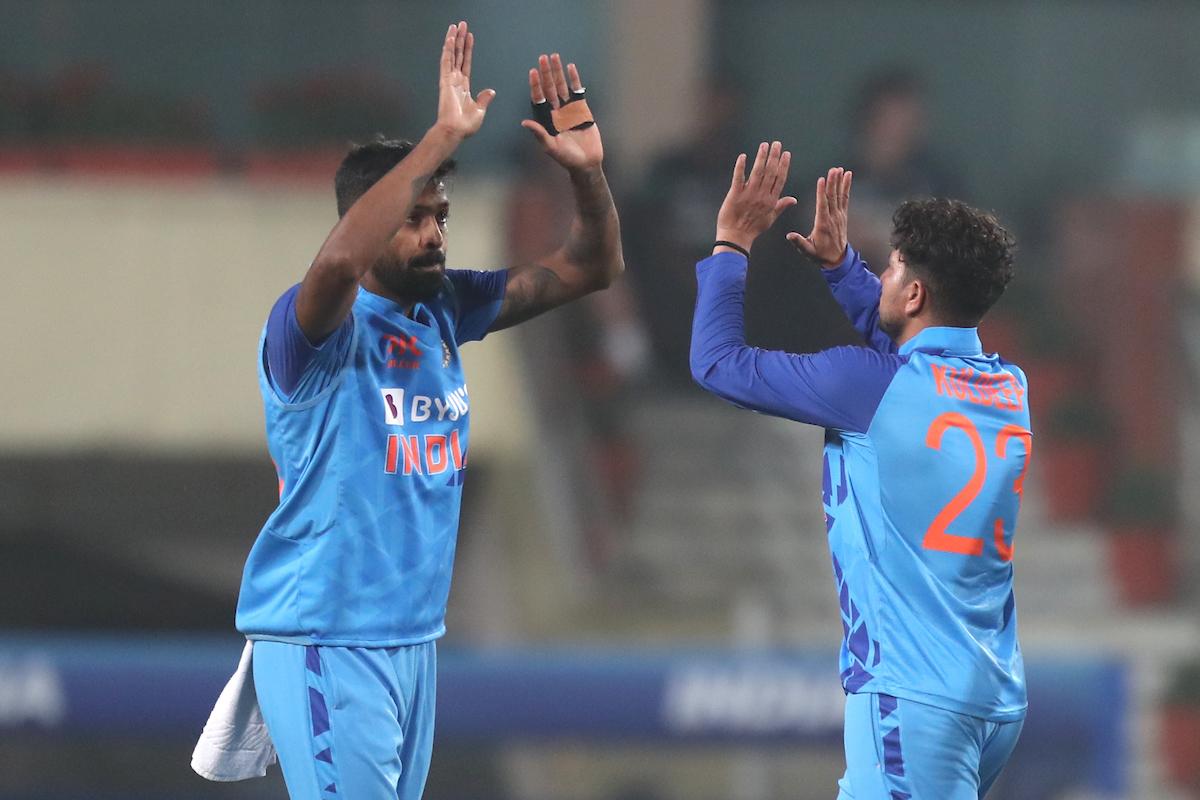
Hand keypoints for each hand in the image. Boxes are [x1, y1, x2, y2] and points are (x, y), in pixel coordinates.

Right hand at [435, 21, 495, 140]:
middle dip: (460, 40)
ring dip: (454, 40)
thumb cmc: (465, 125)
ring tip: (456, 26)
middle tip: (461, 25)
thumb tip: (491, 91)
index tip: (469, 37)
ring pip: (452, 55)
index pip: (466, 63)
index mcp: (464, 87)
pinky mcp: (445, 81)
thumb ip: (484, 99)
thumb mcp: (480, 111)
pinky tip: (451, 39)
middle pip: (458, 55)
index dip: (468, 49)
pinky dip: (448, 50)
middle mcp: (456, 80)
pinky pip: (446, 62)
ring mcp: (449, 79)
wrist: (455, 131)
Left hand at [521, 54, 603, 172]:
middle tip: (542, 57)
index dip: (536, 85)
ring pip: (561, 86)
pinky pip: (577, 90)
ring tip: (554, 57)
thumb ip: (539, 134)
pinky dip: (574, 79)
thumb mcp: (551, 148)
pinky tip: (571, 67)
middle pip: (549, 88)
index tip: (533, 72)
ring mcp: (569, 109)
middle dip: (546, 73)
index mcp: (547, 119)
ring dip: (558, 72)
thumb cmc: (567, 158)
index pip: (539, 98)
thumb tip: (524, 123)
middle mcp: (556, 111)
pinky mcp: (582, 109)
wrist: (586, 162)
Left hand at [714, 141, 796, 251]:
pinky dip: (740, 167)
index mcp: (771, 200)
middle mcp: (762, 196)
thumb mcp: (770, 218)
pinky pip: (738, 178)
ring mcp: (748, 195)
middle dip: (774, 156)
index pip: (780, 179)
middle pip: (770, 172)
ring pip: (757, 172)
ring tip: (764, 145)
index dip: (783, 165)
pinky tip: (743, 156)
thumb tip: (794, 199)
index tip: (786, 153)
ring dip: (761, 157)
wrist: (735, 237)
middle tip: (776, 143)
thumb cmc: (753, 229)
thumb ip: (781, 206)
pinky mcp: (735, 195)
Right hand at [787, 167, 851, 267]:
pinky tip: (847, 176)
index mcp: (822, 224)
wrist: (837, 259)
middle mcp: (832, 218)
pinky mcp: (843, 215)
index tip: (821, 180)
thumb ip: (798, 242)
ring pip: (839, 196)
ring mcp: (839, 215)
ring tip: (840, 169)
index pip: (822, 205)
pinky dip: (846, 186)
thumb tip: (789, 235)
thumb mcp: (807, 251)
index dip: (821, 192)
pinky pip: (845, 198)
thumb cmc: (819, 255)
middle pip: (832, 197)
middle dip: (832, 183)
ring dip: (839, 182)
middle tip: (833, 170)